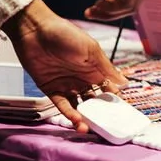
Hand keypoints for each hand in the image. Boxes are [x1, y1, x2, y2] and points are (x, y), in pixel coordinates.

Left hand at [2, 0, 127, 132]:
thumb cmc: (67, 35)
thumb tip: (124, 83)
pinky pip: (62, 104)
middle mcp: (82, 78)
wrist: (36, 32)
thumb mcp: (91, 50)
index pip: (108, 87)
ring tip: (89, 129)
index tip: (121, 112)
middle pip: (94, 100)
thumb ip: (106, 68)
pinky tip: (76, 121)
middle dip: (100, 112)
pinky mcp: (51, 89)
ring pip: (79, 105)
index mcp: (95, 68)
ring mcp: (67, 85)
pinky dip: (69, 113)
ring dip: (84, 117)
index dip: (114, 99)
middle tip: (105, 126)